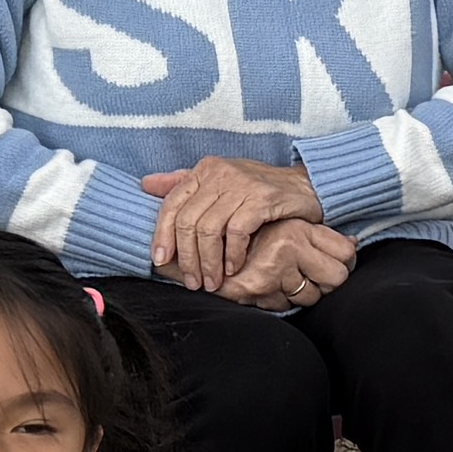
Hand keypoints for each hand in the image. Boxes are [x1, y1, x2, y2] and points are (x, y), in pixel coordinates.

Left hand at [144, 151, 322, 294]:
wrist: (306, 185)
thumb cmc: (259, 188)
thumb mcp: (219, 181)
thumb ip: (183, 183)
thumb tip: (146, 184)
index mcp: (204, 170)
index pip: (171, 204)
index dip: (162, 235)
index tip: (161, 261)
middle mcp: (220, 174)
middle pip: (188, 221)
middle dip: (187, 257)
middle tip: (192, 281)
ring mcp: (241, 185)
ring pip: (209, 230)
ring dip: (208, 262)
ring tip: (212, 281)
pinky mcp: (262, 198)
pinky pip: (236, 232)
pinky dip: (232, 254)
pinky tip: (234, 268)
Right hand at [228, 219, 353, 309]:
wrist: (203, 250)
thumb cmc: (247, 238)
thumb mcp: (285, 226)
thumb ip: (318, 235)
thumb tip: (354, 243)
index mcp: (298, 226)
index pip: (346, 251)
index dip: (344, 262)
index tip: (334, 264)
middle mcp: (290, 244)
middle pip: (338, 277)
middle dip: (327, 283)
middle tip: (311, 278)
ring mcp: (275, 268)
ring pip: (312, 297)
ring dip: (300, 295)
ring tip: (281, 279)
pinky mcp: (260, 289)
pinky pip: (286, 307)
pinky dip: (278, 301)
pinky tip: (265, 287)